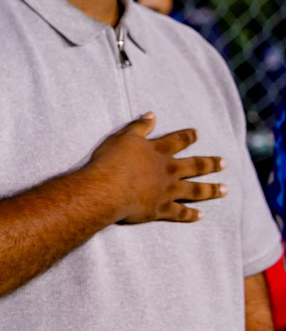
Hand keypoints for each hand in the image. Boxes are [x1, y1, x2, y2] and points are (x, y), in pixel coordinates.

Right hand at [86, 113, 225, 224]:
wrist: (106, 189)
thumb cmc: (111, 161)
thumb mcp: (122, 138)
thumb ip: (139, 127)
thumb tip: (152, 115)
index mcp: (159, 152)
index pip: (178, 140)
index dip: (188, 136)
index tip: (197, 134)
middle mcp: (168, 170)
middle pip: (195, 166)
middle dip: (211, 164)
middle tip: (224, 163)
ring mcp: (167, 191)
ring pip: (195, 190)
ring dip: (211, 190)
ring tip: (224, 189)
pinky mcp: (161, 209)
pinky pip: (181, 213)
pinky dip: (191, 215)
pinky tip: (201, 215)